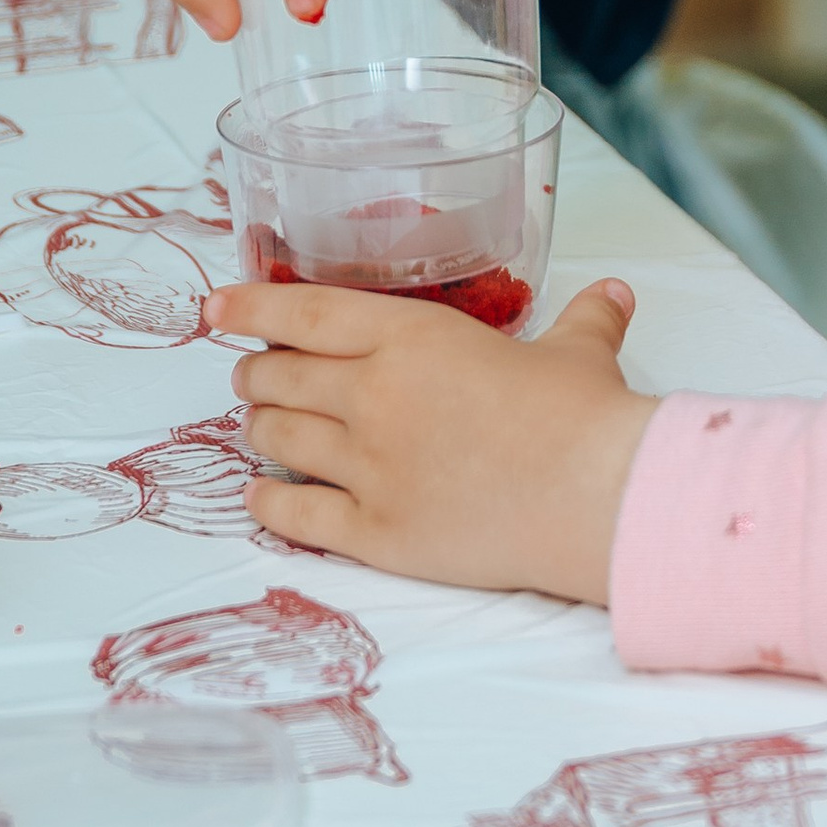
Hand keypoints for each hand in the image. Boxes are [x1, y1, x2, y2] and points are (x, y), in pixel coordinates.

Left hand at [210, 273, 653, 599]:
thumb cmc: (587, 418)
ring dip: (260, 431)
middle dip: (257, 376)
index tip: (214, 306)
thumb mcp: (581, 354)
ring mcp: (369, 467)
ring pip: (276, 441)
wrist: (599, 499)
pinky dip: (267, 503)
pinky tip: (260, 497)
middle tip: (257, 378)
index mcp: (414, 339)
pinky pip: (293, 514)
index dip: (250, 307)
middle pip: (278, 378)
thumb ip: (584, 319)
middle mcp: (375, 397)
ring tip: (262, 429)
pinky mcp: (375, 533)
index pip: (305, 314)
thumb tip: (613, 294)